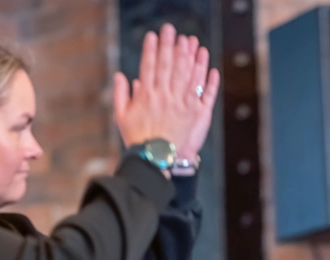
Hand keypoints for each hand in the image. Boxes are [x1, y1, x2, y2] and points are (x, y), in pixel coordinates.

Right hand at [113, 24, 219, 162]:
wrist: (154, 158)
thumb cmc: (136, 139)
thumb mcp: (121, 117)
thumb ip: (121, 94)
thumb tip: (120, 75)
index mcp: (146, 96)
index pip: (149, 66)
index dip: (151, 49)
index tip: (153, 36)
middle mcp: (164, 96)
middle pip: (168, 65)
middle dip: (169, 45)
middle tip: (171, 30)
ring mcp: (180, 103)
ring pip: (186, 73)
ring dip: (189, 55)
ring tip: (190, 40)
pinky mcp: (194, 112)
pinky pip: (201, 90)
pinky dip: (206, 76)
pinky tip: (208, 64)